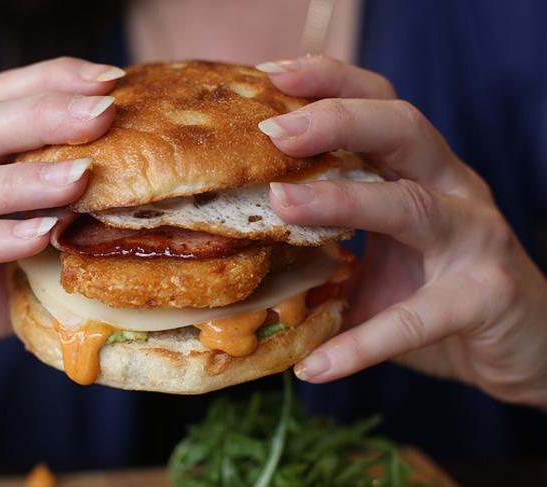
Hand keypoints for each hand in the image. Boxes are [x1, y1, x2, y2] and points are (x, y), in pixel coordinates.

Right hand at [0, 57, 124, 368]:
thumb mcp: (25, 249)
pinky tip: (39, 236)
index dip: (53, 81)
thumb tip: (145, 208)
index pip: (1, 101)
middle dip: (46, 114)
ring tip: (81, 175)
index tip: (112, 80)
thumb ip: (67, 223)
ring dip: (23, 178)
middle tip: (105, 111)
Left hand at [258, 56, 546, 406]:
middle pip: (402, 128)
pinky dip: (363, 342)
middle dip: (337, 120)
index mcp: (420, 169)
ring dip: (342, 202)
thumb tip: (244, 246)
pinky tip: (316, 366)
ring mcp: (473, 238)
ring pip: (411, 204)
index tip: (272, 75)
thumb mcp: (384, 251)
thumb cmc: (439, 286)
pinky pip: (416, 319)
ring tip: (281, 204)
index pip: (379, 106)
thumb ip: (331, 239)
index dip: (331, 82)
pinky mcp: (485, 296)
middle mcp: (450, 189)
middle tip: (274, 130)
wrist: (521, 341)